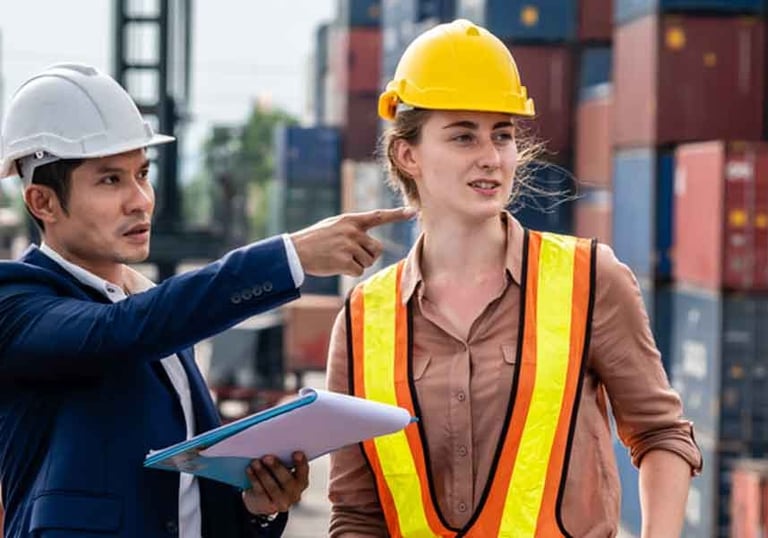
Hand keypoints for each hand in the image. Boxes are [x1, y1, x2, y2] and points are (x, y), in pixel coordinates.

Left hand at [242, 452, 308, 514]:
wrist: (263, 502)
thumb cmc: (275, 480)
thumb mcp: (282, 470)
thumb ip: (283, 461)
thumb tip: (274, 448)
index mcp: (301, 481)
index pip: (303, 471)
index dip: (301, 463)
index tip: (296, 453)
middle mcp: (295, 493)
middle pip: (287, 481)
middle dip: (276, 468)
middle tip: (267, 457)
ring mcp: (283, 502)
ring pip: (272, 487)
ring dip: (263, 473)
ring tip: (255, 462)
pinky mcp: (269, 507)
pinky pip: (261, 492)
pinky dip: (254, 480)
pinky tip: (250, 470)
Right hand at [289, 207, 417, 276]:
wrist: (296, 251)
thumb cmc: (316, 239)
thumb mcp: (335, 226)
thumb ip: (354, 230)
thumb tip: (373, 246)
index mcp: (351, 220)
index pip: (378, 216)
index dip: (396, 215)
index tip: (413, 212)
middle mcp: (352, 231)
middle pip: (377, 249)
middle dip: (368, 256)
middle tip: (350, 255)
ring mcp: (348, 246)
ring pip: (368, 262)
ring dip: (357, 264)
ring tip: (338, 258)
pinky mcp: (344, 261)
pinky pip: (358, 271)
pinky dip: (349, 272)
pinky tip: (336, 265)